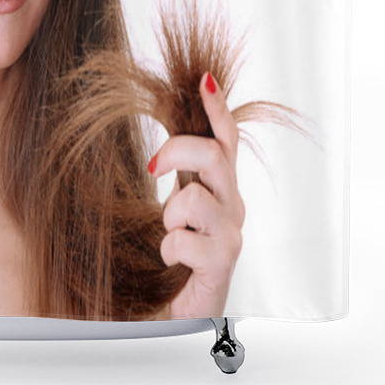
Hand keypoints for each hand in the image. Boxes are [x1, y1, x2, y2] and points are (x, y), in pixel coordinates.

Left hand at [148, 72, 245, 318]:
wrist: (180, 306)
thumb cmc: (179, 249)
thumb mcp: (178, 201)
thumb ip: (180, 169)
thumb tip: (165, 128)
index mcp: (221, 185)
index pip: (226, 138)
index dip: (218, 108)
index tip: (204, 79)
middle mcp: (232, 204)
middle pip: (216, 156)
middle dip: (178, 150)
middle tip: (152, 166)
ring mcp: (230, 234)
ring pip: (195, 198)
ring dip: (170, 213)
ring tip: (169, 232)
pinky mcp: (221, 263)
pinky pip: (183, 241)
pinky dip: (168, 248)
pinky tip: (170, 260)